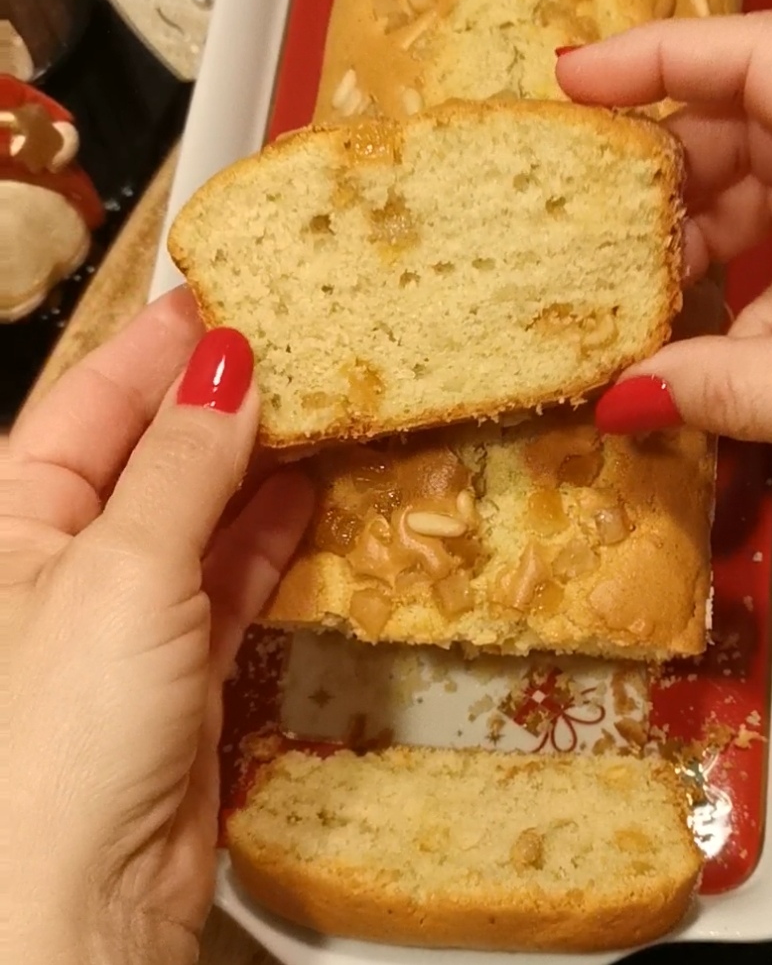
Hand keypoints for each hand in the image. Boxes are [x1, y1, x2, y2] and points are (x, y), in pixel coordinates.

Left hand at [2, 290, 314, 964]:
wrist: (77, 913)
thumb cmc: (58, 733)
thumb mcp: (121, 569)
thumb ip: (185, 463)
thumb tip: (229, 363)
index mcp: (9, 518)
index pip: (88, 402)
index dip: (155, 345)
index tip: (224, 290)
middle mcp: (58, 558)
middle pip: (147, 451)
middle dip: (214, 397)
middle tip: (296, 336)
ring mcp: (122, 614)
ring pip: (196, 511)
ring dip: (254, 461)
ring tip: (320, 398)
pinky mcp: (178, 668)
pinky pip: (229, 577)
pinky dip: (270, 535)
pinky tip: (310, 490)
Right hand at [558, 13, 771, 514]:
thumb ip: (738, 390)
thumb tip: (629, 395)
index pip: (766, 60)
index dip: (661, 56)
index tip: (576, 79)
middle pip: (760, 125)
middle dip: (675, 167)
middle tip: (596, 211)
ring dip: (713, 241)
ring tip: (650, 292)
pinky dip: (762, 308)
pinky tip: (735, 363)